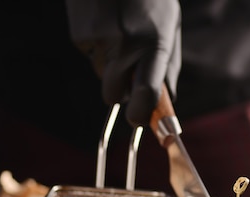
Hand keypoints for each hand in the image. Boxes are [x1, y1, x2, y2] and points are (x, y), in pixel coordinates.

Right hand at [66, 0, 180, 125]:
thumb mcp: (169, 24)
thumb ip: (168, 64)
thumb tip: (166, 101)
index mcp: (155, 43)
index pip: (147, 92)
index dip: (141, 114)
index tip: (139, 121)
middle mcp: (126, 45)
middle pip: (113, 95)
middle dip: (119, 92)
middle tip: (127, 74)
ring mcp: (100, 40)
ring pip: (100, 75)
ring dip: (109, 63)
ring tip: (118, 30)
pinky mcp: (80, 35)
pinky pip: (89, 56)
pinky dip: (96, 45)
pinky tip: (103, 21)